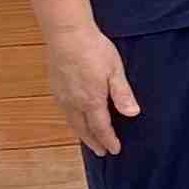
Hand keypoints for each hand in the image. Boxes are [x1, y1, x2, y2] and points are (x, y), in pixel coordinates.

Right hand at [43, 19, 138, 157]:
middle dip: (94, 142)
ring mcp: (62, 96)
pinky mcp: (55, 88)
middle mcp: (73, 103)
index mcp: (91, 100)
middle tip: (101, 152)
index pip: (101, 127)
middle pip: (84, 129)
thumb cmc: (94, 50)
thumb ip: (122, 94)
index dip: (109, 140)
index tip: (114, 150)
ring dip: (81, 134)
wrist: (67, 35)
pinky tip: (75, 119)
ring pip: (71, 122)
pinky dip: (72, 121)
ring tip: (89, 140)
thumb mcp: (115, 71)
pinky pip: (64, 112)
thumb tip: (132, 114)